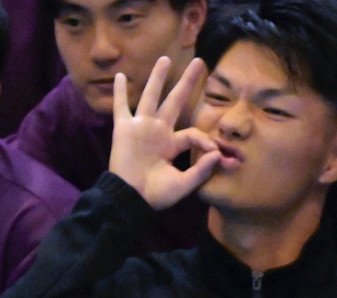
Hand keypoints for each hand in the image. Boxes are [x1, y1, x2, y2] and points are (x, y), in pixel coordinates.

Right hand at [108, 55, 218, 210]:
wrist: (132, 199)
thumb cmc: (156, 195)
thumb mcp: (184, 184)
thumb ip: (201, 170)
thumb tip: (217, 153)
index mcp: (171, 145)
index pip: (192, 133)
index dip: (206, 139)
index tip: (216, 151)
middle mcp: (158, 132)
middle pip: (175, 101)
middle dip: (187, 83)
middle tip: (200, 63)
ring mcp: (141, 128)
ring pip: (150, 97)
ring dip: (157, 78)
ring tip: (165, 59)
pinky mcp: (124, 129)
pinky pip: (121, 107)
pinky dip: (120, 92)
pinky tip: (121, 76)